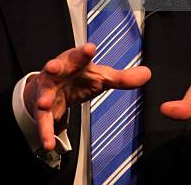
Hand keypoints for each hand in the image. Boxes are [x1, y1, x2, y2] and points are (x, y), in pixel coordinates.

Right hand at [24, 42, 150, 149]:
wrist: (51, 88)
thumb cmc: (78, 77)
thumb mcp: (101, 77)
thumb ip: (122, 78)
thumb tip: (147, 73)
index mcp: (75, 61)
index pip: (81, 55)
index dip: (84, 51)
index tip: (90, 48)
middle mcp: (59, 73)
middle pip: (55, 67)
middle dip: (54, 66)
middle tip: (53, 66)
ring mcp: (48, 90)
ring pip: (44, 93)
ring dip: (44, 98)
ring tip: (44, 103)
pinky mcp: (43, 110)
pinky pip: (43, 121)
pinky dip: (45, 132)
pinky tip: (48, 142)